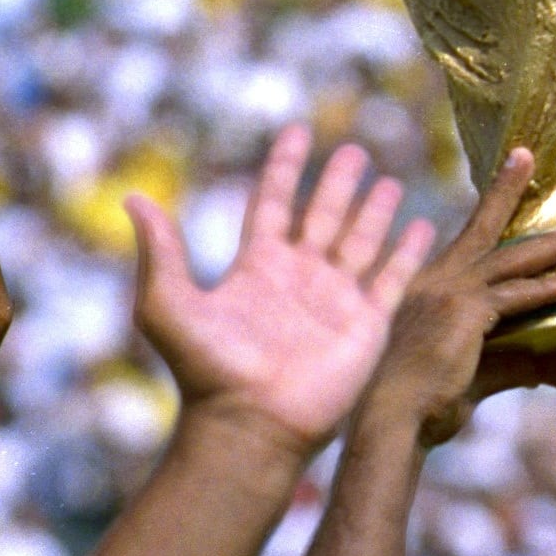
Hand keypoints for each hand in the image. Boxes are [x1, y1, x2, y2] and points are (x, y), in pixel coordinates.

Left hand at [131, 125, 440, 450]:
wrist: (251, 424)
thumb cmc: (207, 369)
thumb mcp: (168, 304)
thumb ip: (160, 251)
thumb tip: (133, 197)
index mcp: (256, 267)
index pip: (272, 203)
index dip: (284, 167)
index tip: (296, 131)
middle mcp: (299, 278)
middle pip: (322, 216)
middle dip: (337, 183)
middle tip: (352, 150)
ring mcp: (335, 301)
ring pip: (360, 242)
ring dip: (374, 211)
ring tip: (390, 180)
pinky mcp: (366, 326)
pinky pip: (392, 280)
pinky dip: (407, 252)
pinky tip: (422, 226)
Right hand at [355, 148, 555, 450]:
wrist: (389, 421)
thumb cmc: (417, 404)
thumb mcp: (467, 376)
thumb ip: (506, 363)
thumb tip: (538, 365)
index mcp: (428, 287)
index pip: (466, 238)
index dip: (488, 207)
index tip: (507, 177)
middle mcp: (435, 280)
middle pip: (482, 226)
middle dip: (508, 189)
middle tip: (532, 158)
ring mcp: (449, 293)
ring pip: (508, 259)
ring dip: (551, 246)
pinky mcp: (464, 314)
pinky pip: (513, 296)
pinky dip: (544, 289)